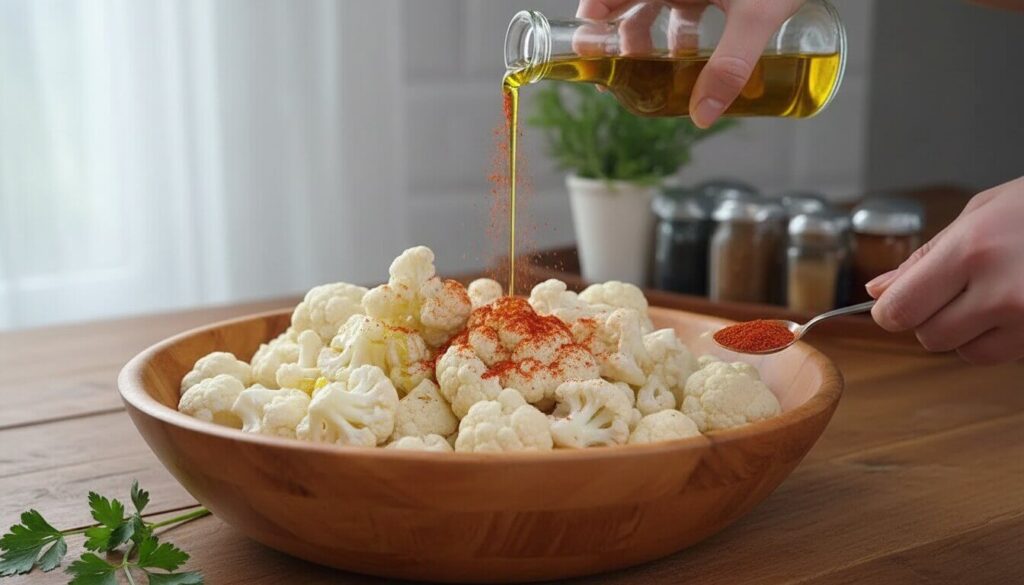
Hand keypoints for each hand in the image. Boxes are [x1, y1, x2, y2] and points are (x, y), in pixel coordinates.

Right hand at [575, 0, 805, 127]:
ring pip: (660, 6)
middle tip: (620, 72)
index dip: (592, 14)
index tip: (585, 45)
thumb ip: (731, 65)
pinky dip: (687, 32)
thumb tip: (702, 115)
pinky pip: (690, 6)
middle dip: (624, 38)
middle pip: (632, 2)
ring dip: (657, 40)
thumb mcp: (756, 16)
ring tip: (660, 75)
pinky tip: (695, 58)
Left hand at [867, 177, 1023, 364]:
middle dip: (930, 318)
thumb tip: (878, 291)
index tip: (895, 302)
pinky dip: (1000, 337)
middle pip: (929, 337)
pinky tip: (1018, 305)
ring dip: (967, 332)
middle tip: (955, 288)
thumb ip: (925, 256)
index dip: (891, 310)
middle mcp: (1001, 292)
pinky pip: (1002, 356)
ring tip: (994, 292)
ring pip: (966, 352)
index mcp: (973, 250)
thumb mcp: (981, 213)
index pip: (900, 309)